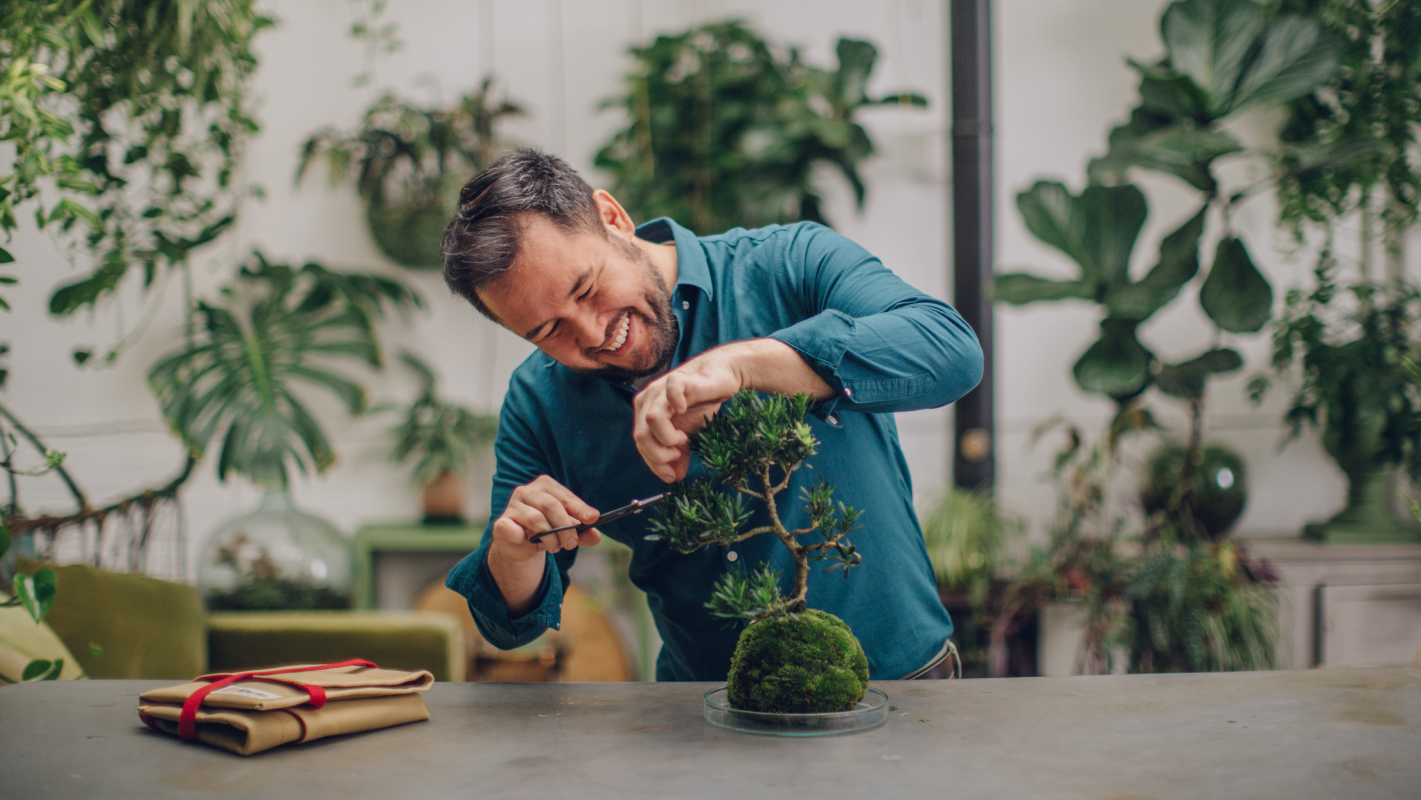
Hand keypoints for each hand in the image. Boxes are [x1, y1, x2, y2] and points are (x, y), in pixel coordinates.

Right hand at [490, 475, 601, 560]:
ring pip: (536, 519)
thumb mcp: (566, 531)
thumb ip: (582, 533)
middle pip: (550, 505)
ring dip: (549, 537)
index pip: (564, 496)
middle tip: (571, 544)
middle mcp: (526, 491)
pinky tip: (526, 541)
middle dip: (565, 527)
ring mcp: (512, 505)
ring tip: (554, 547)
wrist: (520, 545)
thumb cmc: (546, 531)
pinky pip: (513, 529)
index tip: (593, 519)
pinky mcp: (501, 522)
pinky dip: (523, 538)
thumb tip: (596, 536)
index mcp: (545, 486)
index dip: (580, 508)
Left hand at [633, 348, 741, 481]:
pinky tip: (686, 410)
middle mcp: (648, 400)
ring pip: (651, 420)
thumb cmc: (701, 403)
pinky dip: (677, 405)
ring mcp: (661, 388)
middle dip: (659, 455)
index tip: (672, 475)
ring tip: (683, 438)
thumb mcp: (688, 435)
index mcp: (645, 413)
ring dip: (667, 437)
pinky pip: (671, 392)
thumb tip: (675, 478)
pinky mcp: (680, 380)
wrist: (721, 377)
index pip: (641, 444)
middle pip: (640, 436)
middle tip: (678, 455)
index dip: (654, 463)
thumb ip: (679, 455)